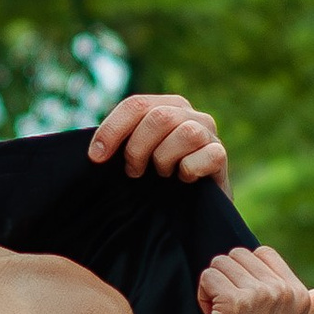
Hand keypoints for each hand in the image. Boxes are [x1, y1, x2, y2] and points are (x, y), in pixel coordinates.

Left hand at [89, 91, 228, 190]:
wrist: (195, 208)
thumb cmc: (160, 180)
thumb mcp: (137, 155)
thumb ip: (120, 143)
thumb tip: (92, 152)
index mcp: (166, 106)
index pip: (135, 105)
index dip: (111, 130)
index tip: (95, 158)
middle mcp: (191, 114)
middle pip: (158, 117)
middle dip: (138, 149)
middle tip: (133, 172)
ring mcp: (209, 133)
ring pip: (185, 133)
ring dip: (164, 159)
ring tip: (163, 174)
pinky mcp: (221, 156)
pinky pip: (205, 156)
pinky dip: (189, 170)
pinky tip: (184, 180)